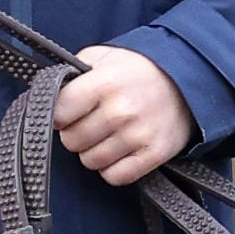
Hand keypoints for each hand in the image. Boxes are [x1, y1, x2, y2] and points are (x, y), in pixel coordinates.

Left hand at [57, 45, 192, 187]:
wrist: (187, 80)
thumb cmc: (137, 70)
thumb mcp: (103, 56)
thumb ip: (73, 71)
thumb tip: (47, 93)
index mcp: (104, 83)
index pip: (58, 112)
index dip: (59, 114)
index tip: (68, 112)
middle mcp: (120, 111)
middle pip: (72, 140)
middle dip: (76, 133)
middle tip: (91, 122)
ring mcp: (138, 135)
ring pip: (90, 161)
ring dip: (94, 151)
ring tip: (107, 135)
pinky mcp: (154, 155)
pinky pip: (115, 176)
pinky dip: (112, 168)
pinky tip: (119, 151)